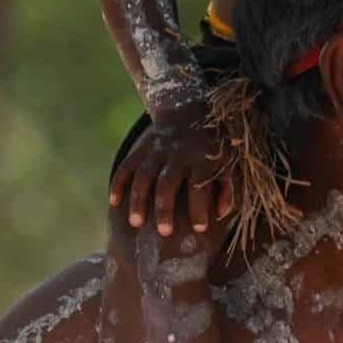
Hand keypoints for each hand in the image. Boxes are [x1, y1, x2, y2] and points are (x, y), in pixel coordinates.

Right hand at [109, 116, 234, 236]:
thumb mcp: (227, 158)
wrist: (190, 108)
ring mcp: (158, 148)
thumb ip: (227, 186)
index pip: (199, 186)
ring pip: (143, 175)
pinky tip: (114, 202)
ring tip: (136, 223)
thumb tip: (220, 214)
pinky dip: (119, 183)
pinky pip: (127, 165)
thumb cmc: (211, 143)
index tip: (199, 230)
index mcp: (202, 156)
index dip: (199, 209)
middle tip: (164, 233)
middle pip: (167, 182)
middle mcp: (178, 152)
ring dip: (138, 200)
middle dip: (164, 208)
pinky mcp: (143, 146)